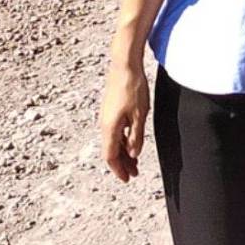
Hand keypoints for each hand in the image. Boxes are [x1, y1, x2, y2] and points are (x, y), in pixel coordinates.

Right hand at [100, 63, 150, 181]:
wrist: (124, 65)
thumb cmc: (132, 88)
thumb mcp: (140, 115)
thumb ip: (136, 136)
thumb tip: (133, 153)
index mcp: (110, 127)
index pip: (110, 155)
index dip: (119, 169)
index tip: (127, 178)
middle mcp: (104, 124)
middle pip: (111, 150)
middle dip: (122, 164)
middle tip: (134, 173)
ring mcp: (106, 116)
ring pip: (113, 141)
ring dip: (123, 153)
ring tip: (135, 161)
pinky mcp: (111, 110)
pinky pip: (115, 131)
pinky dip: (122, 141)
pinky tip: (131, 142)